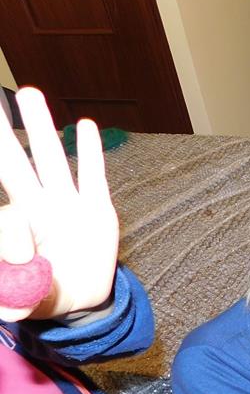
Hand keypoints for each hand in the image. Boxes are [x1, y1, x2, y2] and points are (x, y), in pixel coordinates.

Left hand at [0, 87, 118, 321]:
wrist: (83, 297)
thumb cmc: (45, 293)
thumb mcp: (25, 298)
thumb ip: (14, 293)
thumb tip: (12, 287)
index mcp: (17, 229)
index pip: (9, 217)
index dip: (12, 236)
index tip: (24, 259)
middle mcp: (38, 209)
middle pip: (16, 166)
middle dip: (1, 137)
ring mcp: (67, 205)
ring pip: (52, 160)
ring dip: (40, 127)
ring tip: (29, 94)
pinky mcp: (97, 209)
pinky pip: (93, 176)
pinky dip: (90, 153)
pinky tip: (85, 127)